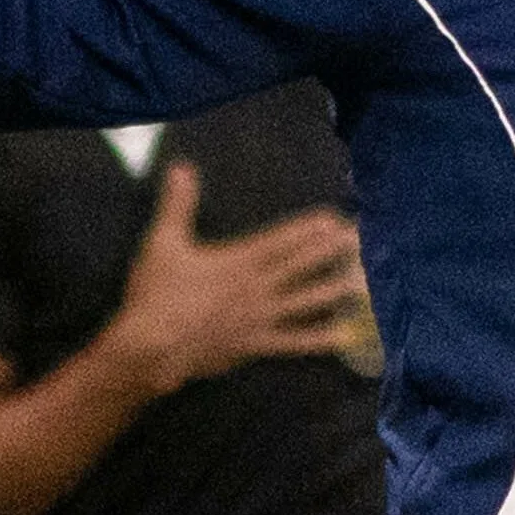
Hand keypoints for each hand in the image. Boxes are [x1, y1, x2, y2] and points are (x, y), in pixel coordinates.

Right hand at [92, 163, 366, 397]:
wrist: (149, 349)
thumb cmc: (156, 294)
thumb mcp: (163, 242)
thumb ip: (177, 204)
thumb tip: (181, 165)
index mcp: (238, 261)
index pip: (281, 240)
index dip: (309, 228)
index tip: (335, 218)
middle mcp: (256, 287)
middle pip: (301, 266)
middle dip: (332, 251)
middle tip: (363, 240)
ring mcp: (260, 317)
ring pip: (306, 301)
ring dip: (335, 289)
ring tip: (365, 282)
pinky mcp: (256, 344)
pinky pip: (294, 341)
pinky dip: (320, 338)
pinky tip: (344, 335)